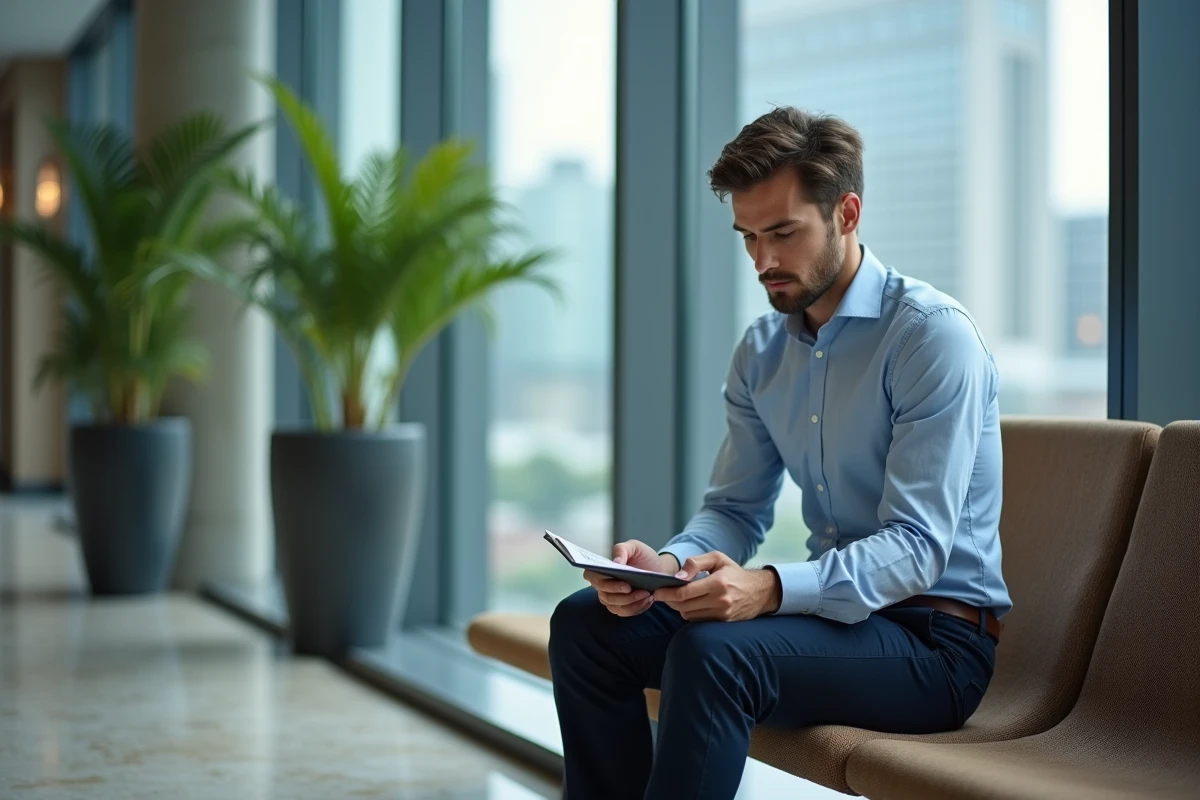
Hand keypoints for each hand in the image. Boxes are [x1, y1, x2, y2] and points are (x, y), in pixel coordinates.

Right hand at [584, 540, 679, 617]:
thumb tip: (615, 562)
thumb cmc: (643, 556)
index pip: (590, 575)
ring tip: (646, 594)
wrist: (657, 569)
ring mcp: (611, 598)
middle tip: (632, 587)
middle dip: (619, 594)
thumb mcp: (635, 547)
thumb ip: (622, 550)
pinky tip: (648, 600)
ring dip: (631, 602)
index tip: (619, 578)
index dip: (599, 580)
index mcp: (602, 569)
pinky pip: (625, 612)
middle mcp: (603, 585)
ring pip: (615, 606)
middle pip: (604, 595)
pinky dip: (637, 607)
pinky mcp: (622, 608)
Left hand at [653, 551, 781, 621]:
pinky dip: (691, 612)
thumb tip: (678, 577)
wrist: (759, 592)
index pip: (685, 593)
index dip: (667, 593)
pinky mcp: (723, 623)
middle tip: (663, 593)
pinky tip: (693, 603)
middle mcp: (721, 601)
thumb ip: (696, 563)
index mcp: (718, 583)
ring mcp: (722, 614)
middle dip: (670, 600)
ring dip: (680, 607)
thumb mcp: (717, 559)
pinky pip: (698, 620)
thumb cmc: (734, 572)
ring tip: (680, 597)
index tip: (656, 591)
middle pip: (684, 606)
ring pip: (689, 615)